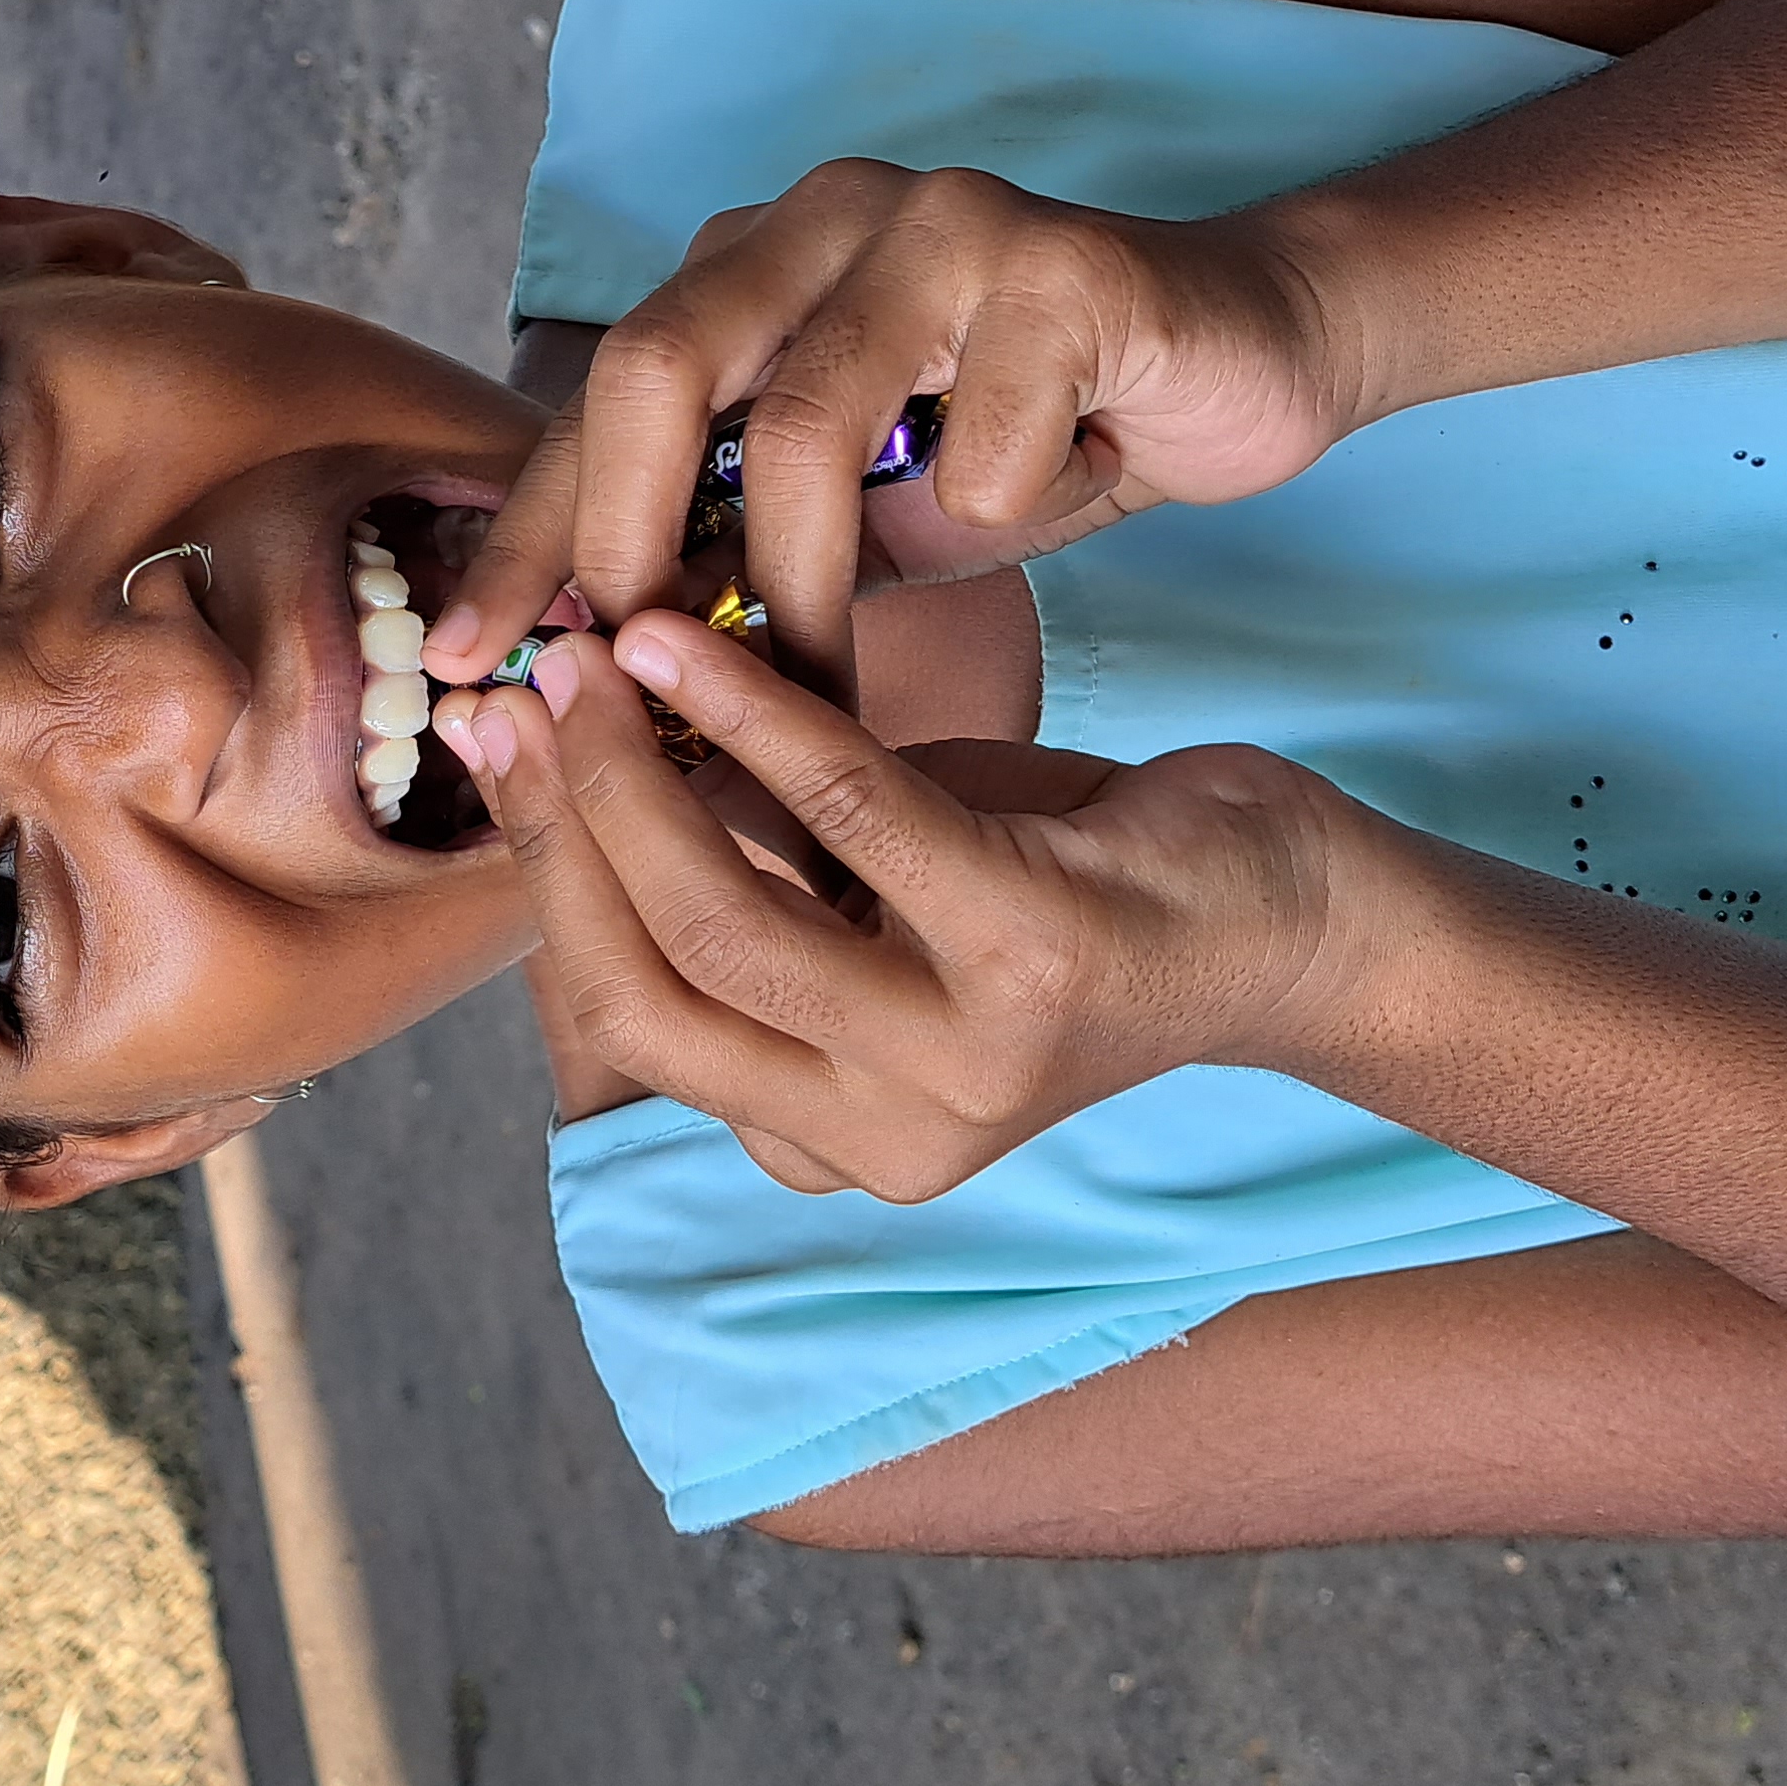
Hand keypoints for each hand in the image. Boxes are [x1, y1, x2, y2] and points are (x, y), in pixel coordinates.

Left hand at [429, 157, 1356, 703]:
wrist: (1244, 356)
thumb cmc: (1029, 442)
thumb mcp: (857, 515)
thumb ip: (740, 559)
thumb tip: (603, 692)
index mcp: (748, 265)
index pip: (592, 402)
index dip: (524, 536)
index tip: (468, 665)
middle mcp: (820, 216)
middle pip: (653, 363)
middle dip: (626, 542)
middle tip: (637, 681)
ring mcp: (940, 220)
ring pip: (805, 416)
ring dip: (803, 581)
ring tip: (820, 686)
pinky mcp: (1066, 262)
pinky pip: (986, 434)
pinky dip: (999, 505)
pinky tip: (1048, 498)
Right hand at [462, 610, 1365, 1201]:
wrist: (1291, 920)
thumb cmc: (1067, 887)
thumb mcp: (878, 903)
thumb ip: (745, 873)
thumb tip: (569, 757)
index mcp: (829, 1140)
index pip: (628, 1018)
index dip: (545, 872)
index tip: (495, 740)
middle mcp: (886, 1140)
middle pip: (650, 982)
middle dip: (566, 822)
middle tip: (525, 683)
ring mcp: (960, 1070)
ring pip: (725, 919)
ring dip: (639, 768)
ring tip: (599, 647)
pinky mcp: (1033, 962)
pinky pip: (848, 816)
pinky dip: (754, 717)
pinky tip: (699, 645)